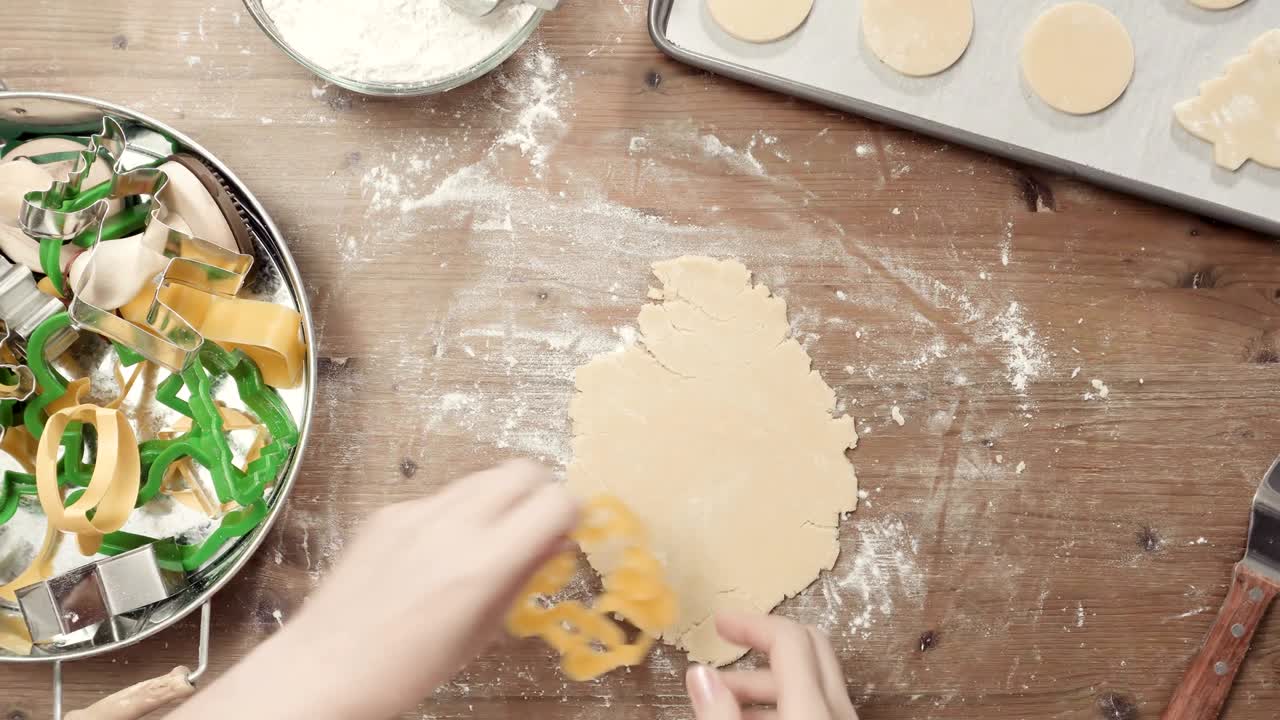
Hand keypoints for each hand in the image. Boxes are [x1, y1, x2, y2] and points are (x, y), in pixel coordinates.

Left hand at [168, 460, 578, 719]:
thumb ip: (522, 578)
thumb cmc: (405, 669)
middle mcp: (452, 526)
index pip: (555, 501)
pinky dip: (455, 513)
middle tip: (534, 526)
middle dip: (537, 493)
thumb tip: (555, 542)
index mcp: (483, 563)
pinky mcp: (388, 511)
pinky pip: (439, 496)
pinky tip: (438, 551)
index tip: (566, 528)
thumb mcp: (480, 633)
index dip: (569, 511)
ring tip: (487, 539)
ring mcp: (416, 513)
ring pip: (482, 477)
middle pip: (521, 470)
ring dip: (498, 499)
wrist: (325, 666)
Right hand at [686, 613, 858, 719]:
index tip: (719, 623)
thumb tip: (700, 674)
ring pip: (812, 682)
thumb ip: (719, 714)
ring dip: (766, 681)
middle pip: (810, 648)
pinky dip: (783, 703)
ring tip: (724, 701)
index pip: (790, 638)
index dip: (752, 623)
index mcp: (813, 709)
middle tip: (724, 651)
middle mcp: (838, 712)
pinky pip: (818, 706)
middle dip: (760, 646)